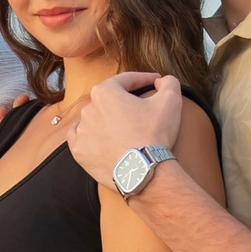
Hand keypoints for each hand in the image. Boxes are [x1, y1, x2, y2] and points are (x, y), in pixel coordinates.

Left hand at [67, 72, 183, 187]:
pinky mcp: (79, 152)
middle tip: (141, 108)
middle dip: (124, 101)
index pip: (126, 80)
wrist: (143, 172)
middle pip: (109, 100)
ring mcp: (81, 132)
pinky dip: (92, 137)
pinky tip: (103, 139)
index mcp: (105, 92)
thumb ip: (169, 82)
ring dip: (108, 120)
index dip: (144, 79)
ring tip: (124, 127)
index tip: (154, 82)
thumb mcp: (171, 100)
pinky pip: (83, 139)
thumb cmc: (155, 134)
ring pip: (95, 119)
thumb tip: (161, 81)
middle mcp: (88, 109)